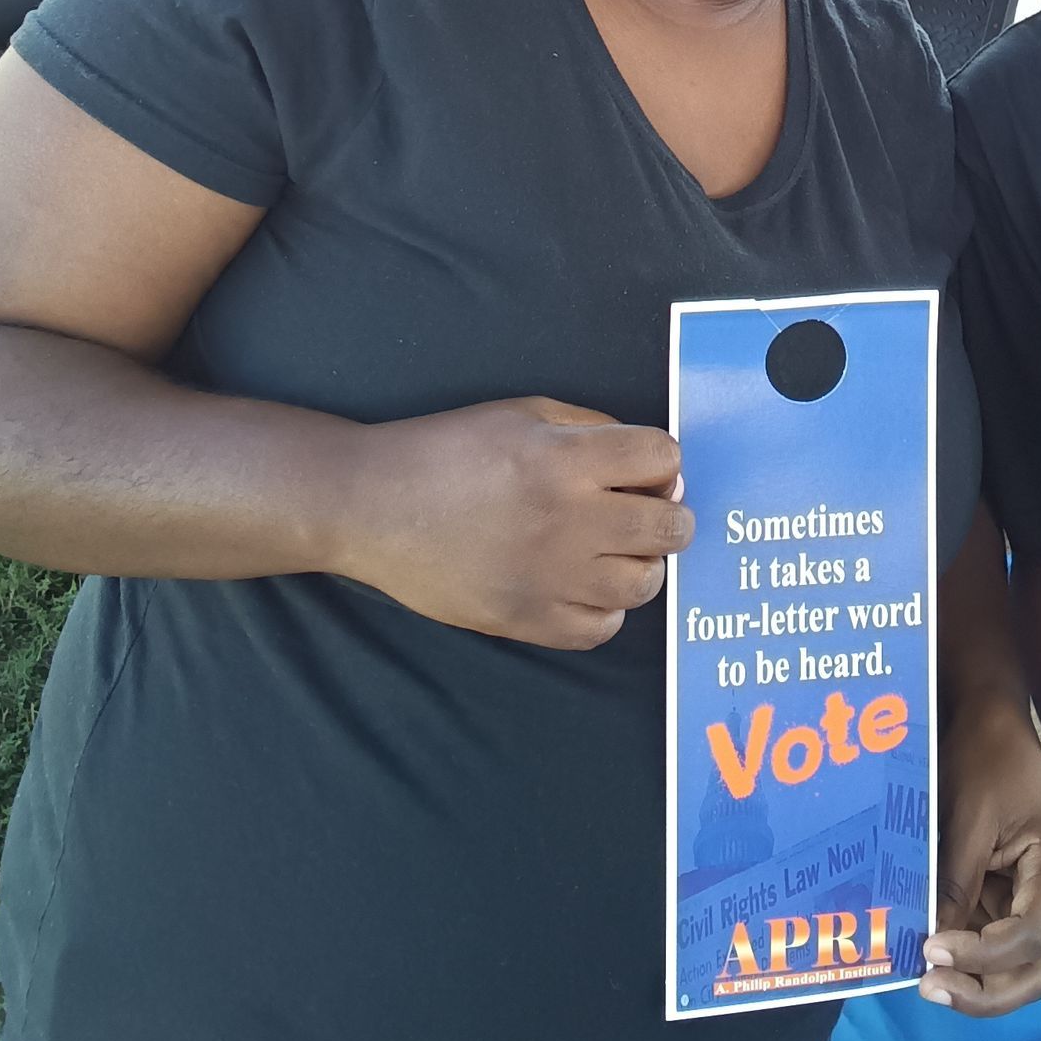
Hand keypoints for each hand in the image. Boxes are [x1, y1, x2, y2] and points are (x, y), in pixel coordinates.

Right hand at [332, 397, 690, 648]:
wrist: (371, 505)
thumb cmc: (447, 449)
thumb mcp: (523, 413)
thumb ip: (593, 428)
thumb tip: (652, 463)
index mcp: (565, 458)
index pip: (663, 460)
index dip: (662, 461)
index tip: (647, 468)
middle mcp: (567, 519)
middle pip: (668, 527)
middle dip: (670, 514)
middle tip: (649, 512)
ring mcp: (548, 577)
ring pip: (644, 584)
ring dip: (642, 563)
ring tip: (615, 550)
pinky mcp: (525, 621)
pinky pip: (600, 628)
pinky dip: (605, 608)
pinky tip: (584, 585)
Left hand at [920, 697, 1040, 1016]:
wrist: (992, 722)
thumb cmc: (986, 758)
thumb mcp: (968, 819)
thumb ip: (958, 885)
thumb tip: (935, 949)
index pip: (1031, 936)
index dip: (983, 955)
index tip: (931, 951)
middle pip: (1039, 969)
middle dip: (988, 991)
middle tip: (931, 989)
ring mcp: (1038, 897)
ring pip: (1023, 965)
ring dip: (980, 981)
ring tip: (929, 981)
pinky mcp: (1016, 896)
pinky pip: (1001, 941)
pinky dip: (973, 957)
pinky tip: (935, 957)